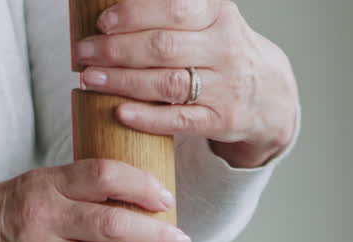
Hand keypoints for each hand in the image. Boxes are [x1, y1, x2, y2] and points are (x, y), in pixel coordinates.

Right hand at [0, 159, 190, 241]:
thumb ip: (70, 191)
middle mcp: (43, 217)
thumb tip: (126, 201)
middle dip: (157, 235)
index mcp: (45, 184)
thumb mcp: (27, 187)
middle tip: (181, 241)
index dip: (141, 186)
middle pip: (114, 224)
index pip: (104, 176)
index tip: (164, 198)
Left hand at [75, 0, 298, 167]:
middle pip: (163, 46)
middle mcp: (224, 48)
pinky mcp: (220, 119)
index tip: (103, 21)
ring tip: (89, 79)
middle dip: (116, 49)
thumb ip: (171, 10)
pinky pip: (179, 119)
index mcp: (218, 14)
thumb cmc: (222, 51)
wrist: (269, 94)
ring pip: (167, 83)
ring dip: (122, 81)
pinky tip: (120, 112)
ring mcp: (224, 86)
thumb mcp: (208, 18)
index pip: (174, 9)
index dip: (134, 14)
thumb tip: (116, 4)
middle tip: (83, 52)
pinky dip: (147, 117)